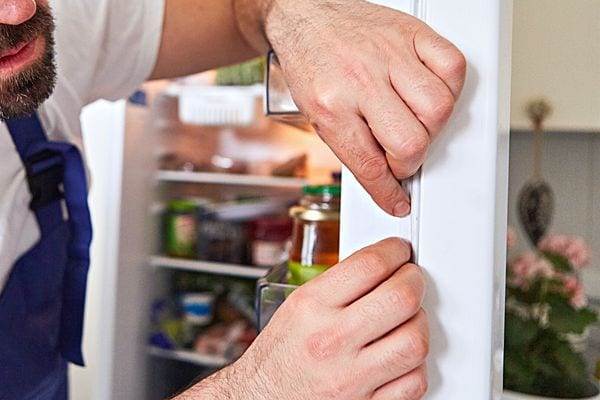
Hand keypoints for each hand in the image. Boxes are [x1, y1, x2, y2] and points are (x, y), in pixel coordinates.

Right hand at [178, 238, 427, 398]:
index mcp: (311, 307)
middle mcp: (331, 340)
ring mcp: (351, 377)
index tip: (399, 252)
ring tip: (408, 318)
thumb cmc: (279, 355)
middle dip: (414, 281)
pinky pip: (413, 381)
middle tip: (411, 279)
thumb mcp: (297, 306)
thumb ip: (338, 284)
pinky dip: (414, 365)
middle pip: (400, 298)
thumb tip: (380, 266)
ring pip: (414, 340)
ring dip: (419, 323)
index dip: (395, 251)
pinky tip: (401, 355)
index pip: (369, 265)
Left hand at [265, 0, 466, 216]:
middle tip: (401, 158)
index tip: (397, 200)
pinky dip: (450, 88)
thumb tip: (384, 177)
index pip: (370, 165)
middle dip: (409, 162)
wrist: (306, 15)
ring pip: (438, 108)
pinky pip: (452, 66)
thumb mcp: (316, 113)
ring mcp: (389, 55)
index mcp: (331, 106)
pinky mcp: (410, 33)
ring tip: (416, 126)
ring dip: (431, 130)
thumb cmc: (310, 63)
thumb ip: (351, 145)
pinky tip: (431, 94)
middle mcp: (361, 80)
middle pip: (410, 141)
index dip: (388, 191)